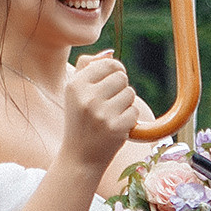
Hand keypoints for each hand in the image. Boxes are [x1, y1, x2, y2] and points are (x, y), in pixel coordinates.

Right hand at [60, 51, 137, 170]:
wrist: (80, 157)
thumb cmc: (80, 121)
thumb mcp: (75, 93)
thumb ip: (87, 68)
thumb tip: (109, 53)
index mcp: (75, 85)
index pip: (109, 64)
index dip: (115, 71)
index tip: (111, 82)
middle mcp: (87, 97)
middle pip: (121, 77)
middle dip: (120, 89)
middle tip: (108, 104)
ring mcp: (101, 113)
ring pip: (130, 93)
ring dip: (125, 104)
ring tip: (111, 115)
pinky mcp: (116, 128)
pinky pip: (134, 111)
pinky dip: (129, 119)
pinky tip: (116, 127)